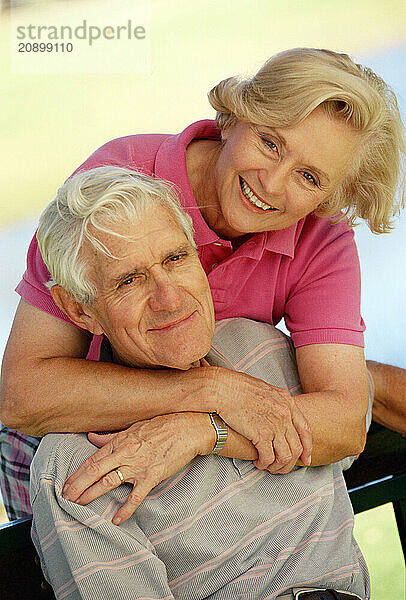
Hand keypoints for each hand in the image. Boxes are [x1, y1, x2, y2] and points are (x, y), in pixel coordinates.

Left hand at [62, 412, 214, 524]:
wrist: (188, 428)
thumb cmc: (162, 426)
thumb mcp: (134, 427)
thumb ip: (111, 437)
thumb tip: (92, 438)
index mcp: (120, 442)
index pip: (93, 459)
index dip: (77, 473)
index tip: (65, 484)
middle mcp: (126, 454)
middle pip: (95, 471)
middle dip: (78, 486)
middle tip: (64, 498)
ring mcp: (139, 466)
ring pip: (110, 482)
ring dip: (92, 494)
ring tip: (78, 505)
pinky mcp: (153, 475)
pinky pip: (137, 495)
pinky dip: (127, 508)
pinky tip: (117, 519)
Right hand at [205, 367, 311, 472]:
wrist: (221, 388)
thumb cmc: (236, 387)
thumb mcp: (263, 390)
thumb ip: (274, 402)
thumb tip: (274, 412)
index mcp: (286, 402)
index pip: (305, 429)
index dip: (307, 447)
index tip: (305, 459)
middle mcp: (284, 413)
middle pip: (297, 446)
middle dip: (291, 463)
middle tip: (282, 469)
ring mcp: (274, 424)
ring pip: (286, 456)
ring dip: (278, 466)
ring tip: (268, 468)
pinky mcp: (261, 434)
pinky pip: (269, 457)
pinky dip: (264, 464)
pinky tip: (257, 463)